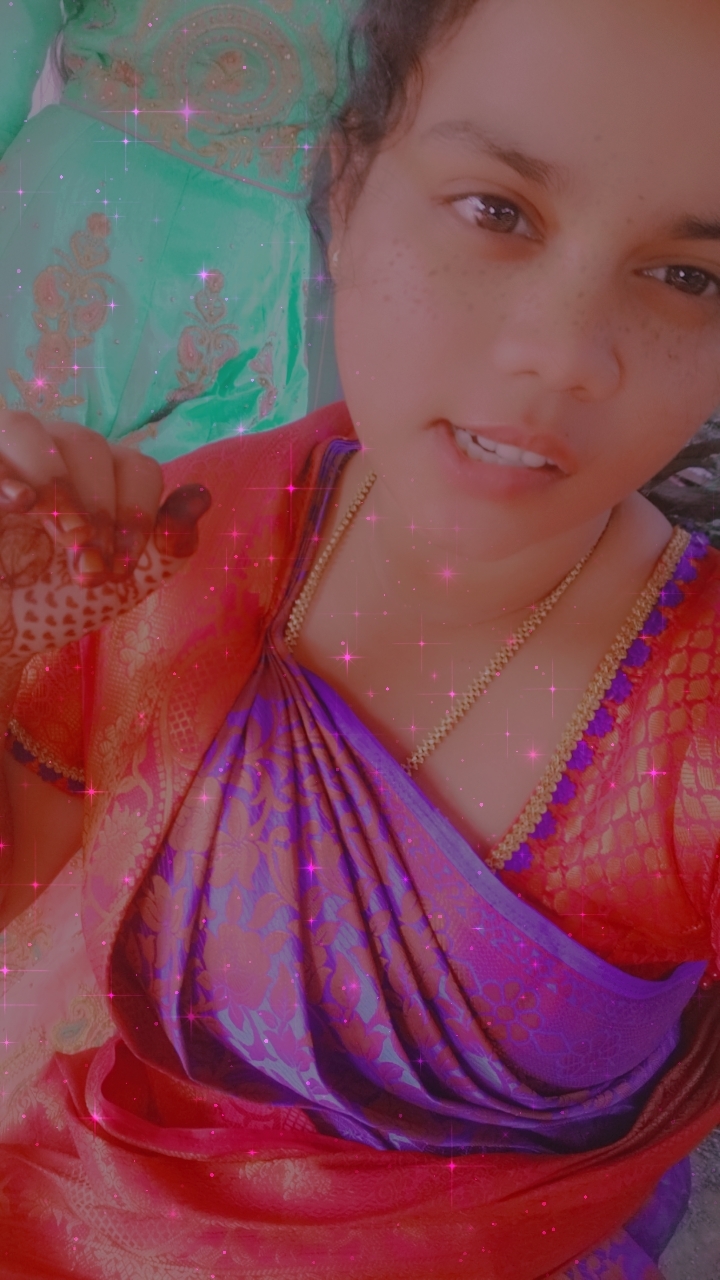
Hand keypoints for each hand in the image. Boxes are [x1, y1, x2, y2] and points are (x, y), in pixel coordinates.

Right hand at [0, 411, 210, 666]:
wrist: (7, 632)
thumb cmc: (66, 601)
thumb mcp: (128, 580)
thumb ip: (170, 543)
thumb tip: (202, 495)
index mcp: (104, 473)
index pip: (136, 466)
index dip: (138, 512)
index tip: (124, 566)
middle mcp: (56, 451)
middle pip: (88, 444)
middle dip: (98, 506)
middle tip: (90, 565)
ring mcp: (9, 459)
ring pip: (28, 428)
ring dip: (55, 479)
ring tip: (63, 533)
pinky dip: (6, 472)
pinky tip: (20, 503)